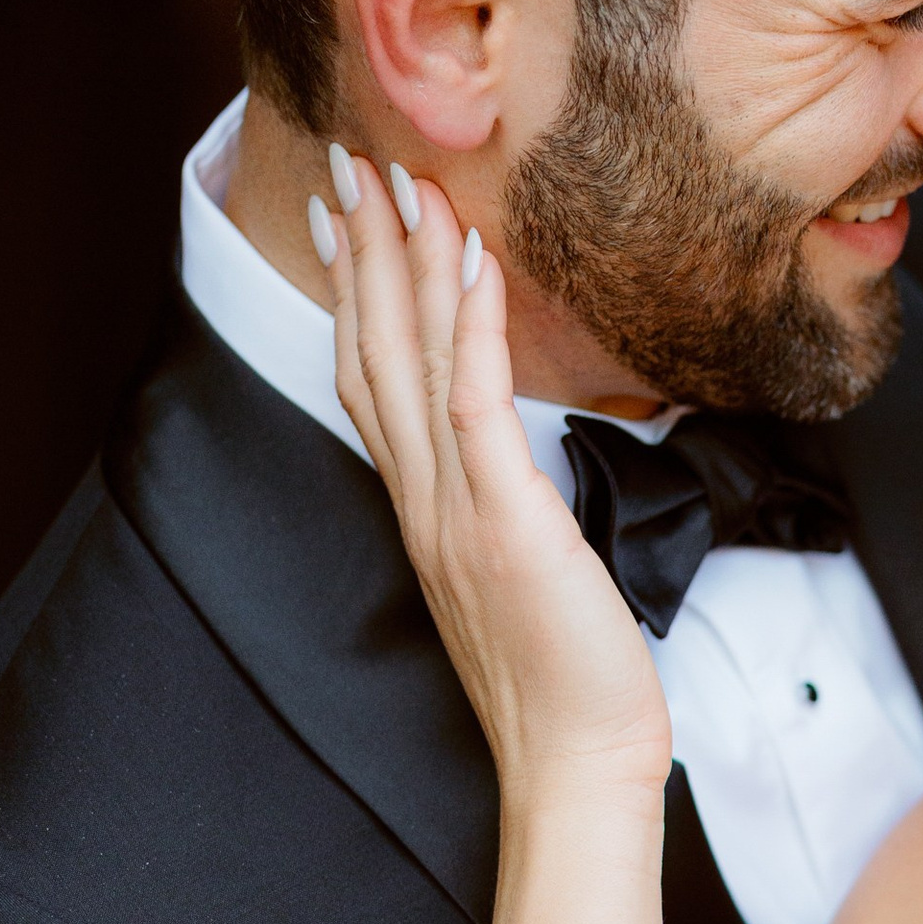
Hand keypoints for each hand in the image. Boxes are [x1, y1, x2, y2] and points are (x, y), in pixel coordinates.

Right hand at [321, 149, 673, 806]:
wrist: (576, 767)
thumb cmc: (567, 684)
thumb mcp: (523, 580)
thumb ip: (504, 515)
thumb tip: (516, 474)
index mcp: (425, 515)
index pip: (373, 383)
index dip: (356, 295)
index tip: (347, 219)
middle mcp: (423, 503)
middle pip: (375, 351)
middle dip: (362, 248)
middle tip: (349, 156)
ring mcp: (455, 510)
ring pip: (414, 361)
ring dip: (405, 260)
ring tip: (399, 175)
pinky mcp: (504, 521)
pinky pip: (477, 403)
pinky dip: (471, 324)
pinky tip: (470, 257)